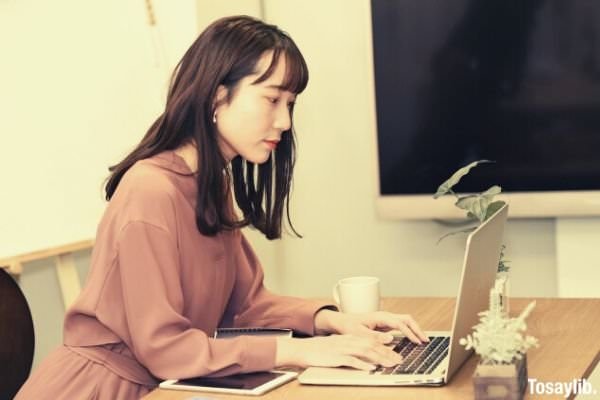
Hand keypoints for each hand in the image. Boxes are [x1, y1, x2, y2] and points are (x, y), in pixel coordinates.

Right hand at [275, 334, 402, 370]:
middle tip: (398, 360)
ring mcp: (342, 348)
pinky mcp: (336, 357)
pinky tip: (370, 369)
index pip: (371, 341)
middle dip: (387, 353)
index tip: (396, 353)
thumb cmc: (319, 350)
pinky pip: (352, 360)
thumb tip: (366, 359)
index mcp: (349, 338)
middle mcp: (348, 341)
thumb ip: (352, 350)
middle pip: (371, 346)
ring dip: (379, 358)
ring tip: (389, 364)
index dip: (385, 347)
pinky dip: (362, 365)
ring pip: (365, 352)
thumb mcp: (338, 346)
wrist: (302, 349)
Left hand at [315, 309, 428, 343]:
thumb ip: (374, 337)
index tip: (417, 342)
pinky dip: (409, 331)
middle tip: (425, 340)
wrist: (342, 322)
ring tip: (423, 340)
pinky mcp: (385, 324)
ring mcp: (386, 319)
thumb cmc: (349, 327)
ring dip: (415, 329)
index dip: (410, 333)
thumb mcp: (359, 334)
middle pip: (407, 319)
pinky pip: (401, 326)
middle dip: (417, 329)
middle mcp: (385, 316)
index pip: (400, 323)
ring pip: (406, 321)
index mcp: (380, 317)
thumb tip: (390, 339)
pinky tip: (413, 339)